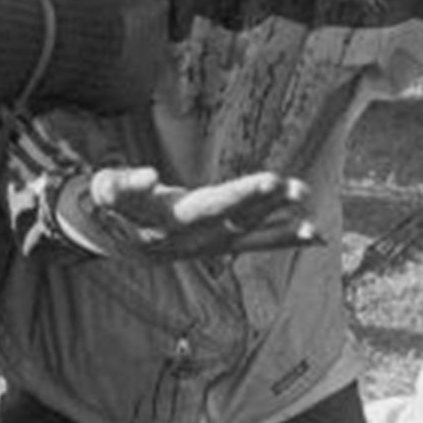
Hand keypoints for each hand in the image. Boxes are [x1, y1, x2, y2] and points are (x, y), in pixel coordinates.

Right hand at [80, 167, 319, 258]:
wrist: (115, 241)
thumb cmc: (112, 206)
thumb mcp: (107, 190)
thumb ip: (125, 184)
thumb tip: (150, 176)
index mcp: (171, 221)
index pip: (213, 206)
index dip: (242, 195)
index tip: (273, 179)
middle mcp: (195, 238)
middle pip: (238, 219)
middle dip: (269, 202)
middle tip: (300, 188)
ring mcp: (209, 246)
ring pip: (250, 232)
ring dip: (284, 221)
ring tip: (310, 204)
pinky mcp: (218, 245)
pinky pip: (256, 244)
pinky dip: (284, 239)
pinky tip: (315, 236)